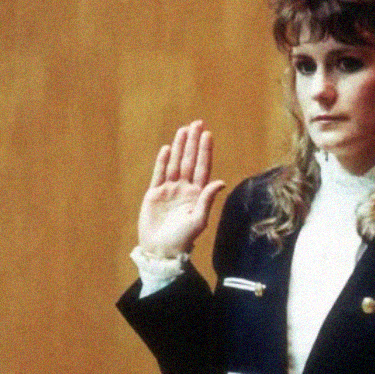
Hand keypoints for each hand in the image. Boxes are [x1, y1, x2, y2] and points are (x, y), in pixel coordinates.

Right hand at [138, 120, 225, 256]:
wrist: (161, 250)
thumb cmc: (182, 239)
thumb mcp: (198, 220)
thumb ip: (207, 200)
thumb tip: (220, 181)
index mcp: (197, 194)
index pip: (202, 168)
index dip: (205, 151)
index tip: (207, 134)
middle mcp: (184, 189)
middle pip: (190, 161)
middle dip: (193, 142)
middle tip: (197, 123)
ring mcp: (169, 190)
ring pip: (175, 163)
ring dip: (180, 147)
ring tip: (183, 130)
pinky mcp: (154, 194)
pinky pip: (159, 174)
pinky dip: (162, 161)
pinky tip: (167, 149)